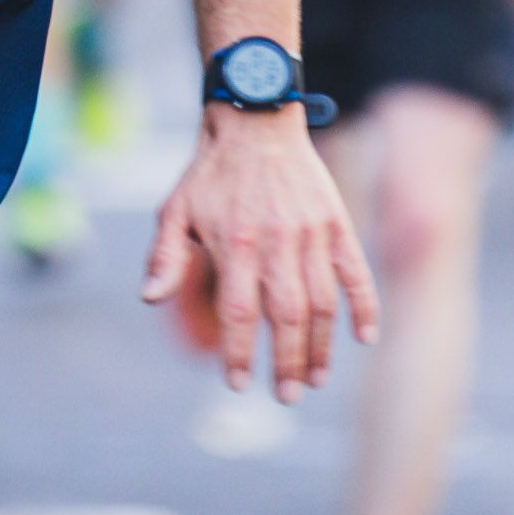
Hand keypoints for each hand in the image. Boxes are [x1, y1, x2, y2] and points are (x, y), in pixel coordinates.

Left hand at [143, 108, 377, 401]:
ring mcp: (311, 233)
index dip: (240, 353)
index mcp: (234, 243)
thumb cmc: (210, 171)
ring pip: (322, 302)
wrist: (255, 118)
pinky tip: (364, 338)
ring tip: (316, 380)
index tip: (237, 384)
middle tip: (286, 396)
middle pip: (286, 316)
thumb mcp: (175, 209)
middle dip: (287, 363)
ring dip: (322, 346)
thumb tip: (149, 298)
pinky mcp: (336, 222)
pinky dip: (364, 306)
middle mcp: (275, 242)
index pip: (239, 313)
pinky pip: (356, 272)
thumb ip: (165, 256)